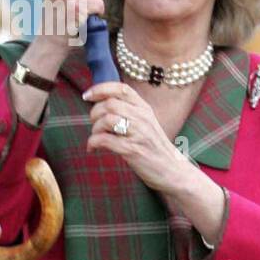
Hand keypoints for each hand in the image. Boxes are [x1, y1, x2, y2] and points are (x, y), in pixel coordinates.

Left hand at [83, 80, 195, 195]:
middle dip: (94, 112)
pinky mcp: (133, 150)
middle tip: (94, 123)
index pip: (121, 88)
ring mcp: (139, 133)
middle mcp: (142, 117)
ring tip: (95, 137)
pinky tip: (93, 148)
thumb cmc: (154, 147)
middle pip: (110, 103)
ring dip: (94, 128)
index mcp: (144, 108)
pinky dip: (93, 143)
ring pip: (107, 119)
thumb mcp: (146, 123)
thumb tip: (102, 103)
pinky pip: (105, 140)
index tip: (87, 95)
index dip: (101, 88)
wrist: (172, 170)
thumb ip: (129, 111)